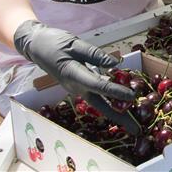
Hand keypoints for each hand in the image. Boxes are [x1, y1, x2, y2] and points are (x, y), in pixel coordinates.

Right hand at [12, 20, 139, 133]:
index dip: (116, 92)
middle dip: (118, 117)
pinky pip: (96, 95)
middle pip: (100, 105)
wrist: (35, 46)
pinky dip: (110, 100)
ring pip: (99, 103)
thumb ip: (96, 55)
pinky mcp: (78, 85)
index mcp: (74, 75)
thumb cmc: (54, 43)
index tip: (132, 96)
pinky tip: (122, 102)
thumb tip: (116, 64)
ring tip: (133, 120)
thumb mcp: (76, 44)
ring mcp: (76, 88)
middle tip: (135, 129)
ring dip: (116, 111)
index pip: (99, 86)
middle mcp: (76, 86)